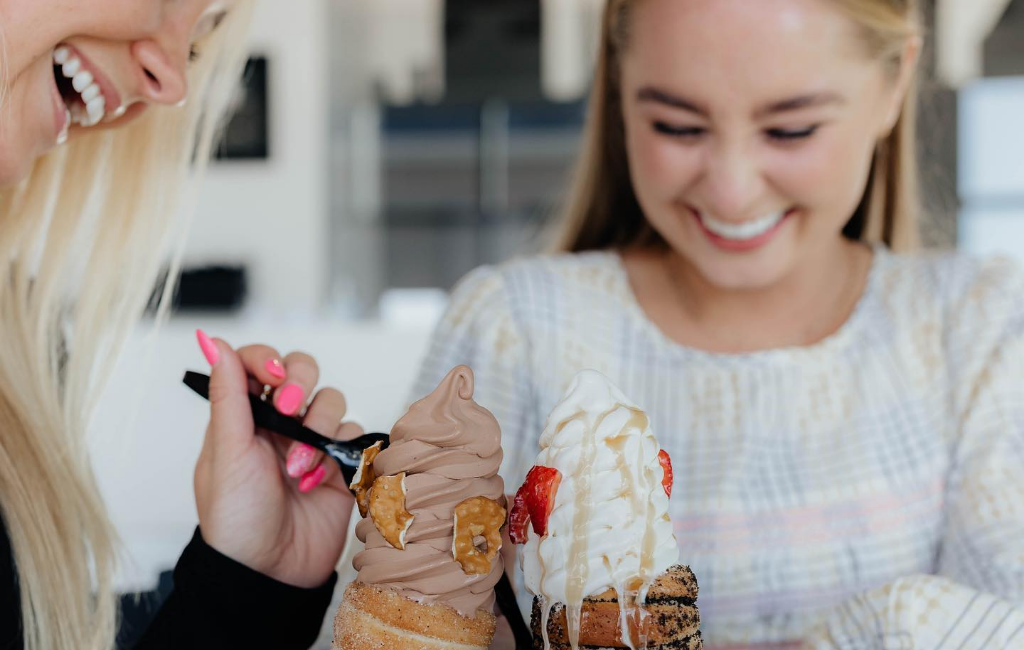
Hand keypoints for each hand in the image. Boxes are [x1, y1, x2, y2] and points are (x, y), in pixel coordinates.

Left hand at [193, 330, 363, 587]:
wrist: (270, 572)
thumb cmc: (236, 519)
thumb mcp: (227, 453)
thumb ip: (228, 394)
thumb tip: (210, 340)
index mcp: (241, 416)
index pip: (257, 362)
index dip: (268, 359)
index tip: (274, 377)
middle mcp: (277, 422)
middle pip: (303, 369)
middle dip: (302, 384)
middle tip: (291, 412)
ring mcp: (310, 440)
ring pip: (331, 400)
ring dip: (316, 430)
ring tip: (297, 468)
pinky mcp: (339, 462)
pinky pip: (351, 434)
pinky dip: (336, 454)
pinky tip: (314, 483)